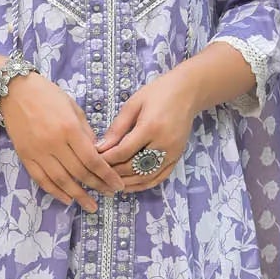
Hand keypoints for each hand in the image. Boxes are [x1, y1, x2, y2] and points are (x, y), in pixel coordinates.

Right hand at [0, 72, 123, 211]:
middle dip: (97, 186)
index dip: (107, 175)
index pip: (92, 159)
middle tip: (109, 195)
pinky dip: (55, 191)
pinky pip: (41, 179)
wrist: (14, 92)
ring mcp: (38, 152)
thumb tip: (98, 154)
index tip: (117, 185)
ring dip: (78, 195)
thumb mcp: (73, 108)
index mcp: (69, 129)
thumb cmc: (48, 95)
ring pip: (61, 180)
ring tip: (90, 205)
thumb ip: (86, 132)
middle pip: (79, 172)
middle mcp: (54, 143)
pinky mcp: (25, 156)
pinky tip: (67, 199)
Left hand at [94, 70, 197, 191]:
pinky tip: (129, 186)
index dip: (106, 159)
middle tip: (97, 174)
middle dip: (113, 173)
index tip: (91, 160)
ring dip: (126, 183)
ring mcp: (172, 153)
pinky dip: (143, 185)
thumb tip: (100, 148)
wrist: (188, 92)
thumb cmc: (158, 93)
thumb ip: (117, 128)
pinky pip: (159, 178)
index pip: (123, 152)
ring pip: (146, 177)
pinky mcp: (177, 158)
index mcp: (151, 127)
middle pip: (133, 167)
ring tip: (109, 183)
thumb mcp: (133, 104)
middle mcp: (164, 144)